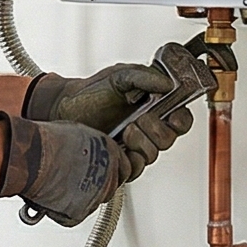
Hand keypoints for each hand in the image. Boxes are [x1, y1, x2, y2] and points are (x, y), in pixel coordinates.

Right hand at [0, 114, 120, 226]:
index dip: (111, 169)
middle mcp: (108, 174)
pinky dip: (67, 209)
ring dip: (84, 196)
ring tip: (63, 186)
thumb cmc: (45, 142)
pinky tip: (55, 197)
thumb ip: (94, 147)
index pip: (124, 167)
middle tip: (78, 179)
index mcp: (110, 152)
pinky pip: (77, 213)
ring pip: (96, 200)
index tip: (102, 171)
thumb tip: (92, 153)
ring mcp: (95, 195)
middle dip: (98, 183)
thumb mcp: (78, 133)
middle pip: (112, 186)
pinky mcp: (80, 212)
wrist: (28, 158)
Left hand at [24, 41, 203, 171]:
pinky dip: (130, 160)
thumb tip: (166, 83)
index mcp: (154, 108)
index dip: (181, 120)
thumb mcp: (120, 77)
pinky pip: (135, 169)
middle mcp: (147, 130)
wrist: (65, 107)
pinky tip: (120, 147)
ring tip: (125, 130)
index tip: (173, 116)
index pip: (180, 120)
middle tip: (139, 120)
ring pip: (153, 155)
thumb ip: (144, 77)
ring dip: (141, 143)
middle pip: (169, 139)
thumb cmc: (92, 91)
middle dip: (156, 130)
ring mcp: (134, 146)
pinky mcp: (120, 161)